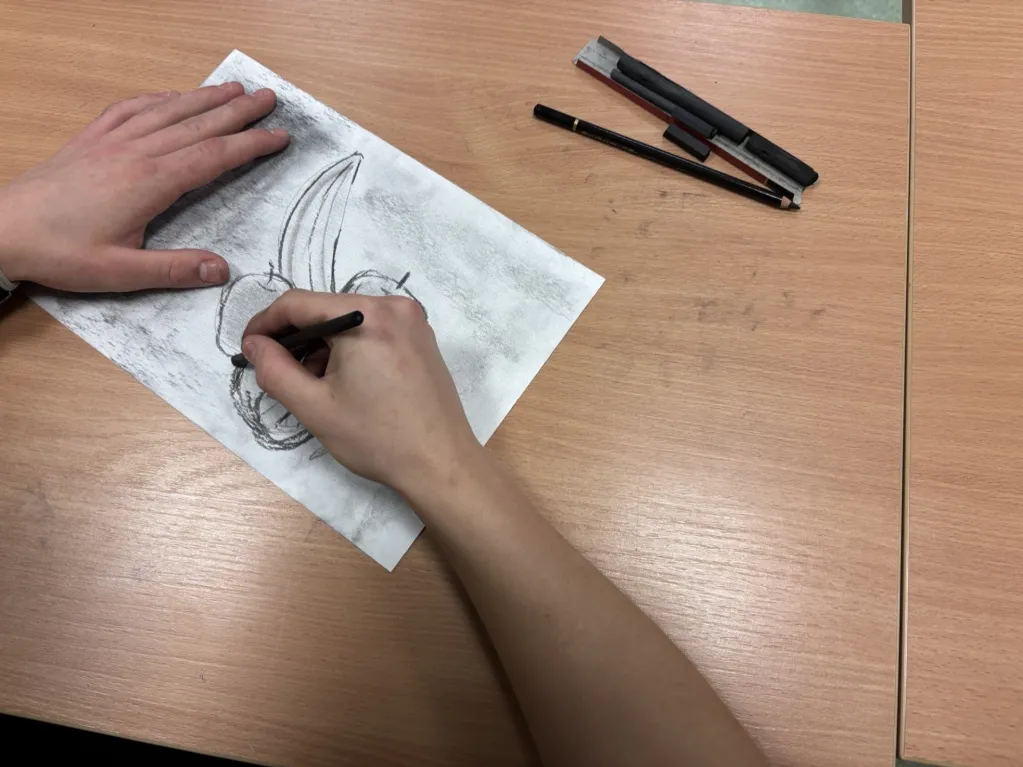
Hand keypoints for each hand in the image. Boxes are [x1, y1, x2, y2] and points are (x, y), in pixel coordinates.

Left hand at [0, 84, 289, 291]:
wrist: (3, 229)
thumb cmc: (60, 252)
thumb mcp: (120, 273)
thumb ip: (174, 269)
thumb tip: (222, 269)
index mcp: (149, 183)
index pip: (213, 157)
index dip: (250, 145)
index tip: (279, 136)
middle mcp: (135, 153)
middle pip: (197, 125)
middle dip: (238, 112)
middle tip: (269, 98)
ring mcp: (112, 141)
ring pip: (168, 111)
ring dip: (204, 98)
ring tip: (233, 89)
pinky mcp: (91, 140)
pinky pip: (131, 109)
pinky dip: (158, 98)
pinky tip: (172, 96)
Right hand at [240, 290, 482, 496]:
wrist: (441, 464)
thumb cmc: (379, 438)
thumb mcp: (315, 407)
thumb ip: (275, 370)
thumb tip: (254, 345)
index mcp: (367, 316)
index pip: (298, 303)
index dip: (265, 323)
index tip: (248, 349)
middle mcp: (393, 307)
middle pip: (325, 309)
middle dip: (296, 338)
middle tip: (278, 373)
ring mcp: (412, 321)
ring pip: (348, 321)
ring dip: (323, 345)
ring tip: (313, 385)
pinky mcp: (421, 338)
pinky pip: (372, 331)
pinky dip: (350, 349)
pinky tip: (343, 382)